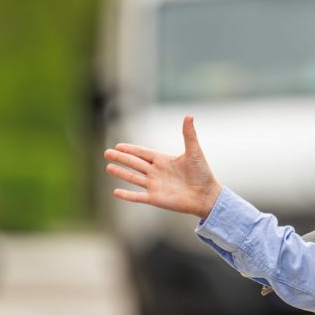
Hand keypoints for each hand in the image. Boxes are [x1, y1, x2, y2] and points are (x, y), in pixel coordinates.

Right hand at [104, 115, 222, 219]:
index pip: (143, 153)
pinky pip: (138, 197)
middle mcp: (157, 172)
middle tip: (107, 152)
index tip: (118, 145)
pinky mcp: (156, 199)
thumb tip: (189, 115)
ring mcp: (155, 186)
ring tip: (108, 167)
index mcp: (164, 160)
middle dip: (121, 158)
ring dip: (121, 173)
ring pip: (133, 178)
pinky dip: (127, 195)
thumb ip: (189, 134)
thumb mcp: (194, 151)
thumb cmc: (202, 173)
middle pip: (135, 163)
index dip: (131, 149)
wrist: (207, 195)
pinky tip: (115, 192)